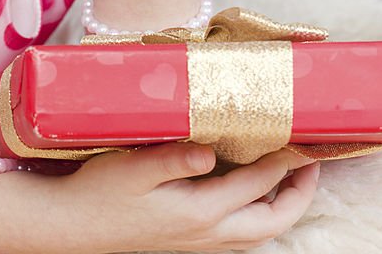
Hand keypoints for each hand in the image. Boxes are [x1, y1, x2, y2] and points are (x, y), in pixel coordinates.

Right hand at [51, 141, 319, 252]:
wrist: (70, 227)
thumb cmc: (99, 192)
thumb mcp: (133, 167)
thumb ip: (174, 158)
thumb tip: (212, 151)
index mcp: (198, 213)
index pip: (257, 186)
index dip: (285, 163)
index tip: (303, 138)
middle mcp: (205, 235)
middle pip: (271, 223)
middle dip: (298, 195)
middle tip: (311, 163)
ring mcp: (197, 244)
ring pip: (258, 235)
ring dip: (281, 209)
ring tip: (289, 179)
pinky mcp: (186, 243)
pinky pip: (238, 238)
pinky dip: (257, 218)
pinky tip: (249, 197)